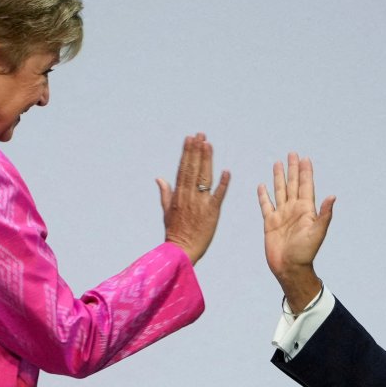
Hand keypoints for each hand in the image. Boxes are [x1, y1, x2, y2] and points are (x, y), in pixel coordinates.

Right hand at [158, 133, 229, 263]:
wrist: (182, 251)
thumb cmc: (174, 232)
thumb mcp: (167, 212)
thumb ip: (165, 193)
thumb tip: (159, 178)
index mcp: (178, 195)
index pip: (182, 169)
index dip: (187, 153)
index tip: (189, 139)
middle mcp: (189, 196)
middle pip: (193, 169)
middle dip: (196, 151)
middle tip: (201, 135)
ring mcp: (200, 204)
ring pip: (204, 177)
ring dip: (206, 160)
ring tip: (208, 144)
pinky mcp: (212, 213)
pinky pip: (218, 196)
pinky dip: (222, 183)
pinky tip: (226, 171)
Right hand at [258, 153, 334, 310]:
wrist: (289, 268)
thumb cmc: (305, 252)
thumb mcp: (318, 232)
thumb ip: (324, 214)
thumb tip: (333, 196)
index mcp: (306, 210)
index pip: (306, 186)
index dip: (305, 172)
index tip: (305, 158)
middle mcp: (294, 209)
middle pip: (293, 184)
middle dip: (293, 169)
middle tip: (292, 154)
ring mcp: (281, 215)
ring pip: (279, 191)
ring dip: (279, 177)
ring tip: (277, 163)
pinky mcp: (270, 222)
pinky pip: (266, 205)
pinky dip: (263, 195)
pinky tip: (261, 185)